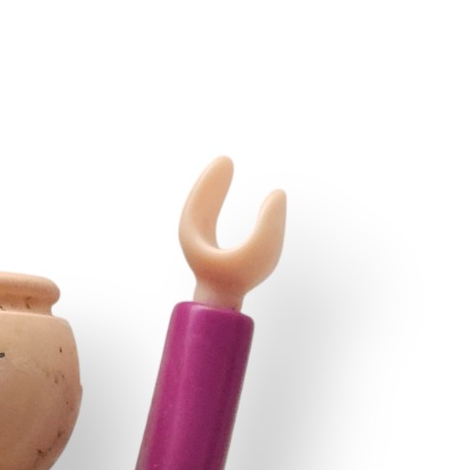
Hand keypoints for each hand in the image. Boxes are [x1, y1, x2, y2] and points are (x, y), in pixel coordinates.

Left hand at [178, 157, 285, 310]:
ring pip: (202, 214)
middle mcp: (194, 241)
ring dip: (212, 193)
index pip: (198, 202)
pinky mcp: (209, 256)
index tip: (225, 160)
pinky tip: (224, 198)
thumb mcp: (259, 253)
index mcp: (194, 237)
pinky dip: (215, 205)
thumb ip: (268, 226)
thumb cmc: (240, 283)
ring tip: (224, 170)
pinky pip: (208, 223)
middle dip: (211, 182)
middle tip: (224, 161)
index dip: (211, 181)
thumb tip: (276, 194)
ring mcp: (200, 249)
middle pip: (197, 204)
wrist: (225, 309)